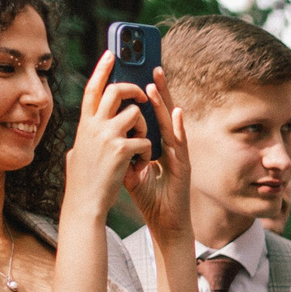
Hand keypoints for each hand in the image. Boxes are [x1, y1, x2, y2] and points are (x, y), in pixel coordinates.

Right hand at [66, 50, 153, 220]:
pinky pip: (145, 140)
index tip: (111, 54)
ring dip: (144, 129)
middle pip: (115, 91)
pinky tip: (140, 166)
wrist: (85, 202)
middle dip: (132, 89)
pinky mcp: (121, 149)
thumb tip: (88, 128)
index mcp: (84, 124)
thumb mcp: (80, 151)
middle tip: (142, 96)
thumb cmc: (83, 181)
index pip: (92, 89)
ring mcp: (107, 135)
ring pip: (135, 114)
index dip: (102, 69)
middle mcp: (93, 125)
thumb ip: (87, 136)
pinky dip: (147, 153)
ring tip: (141, 148)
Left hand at [127, 68, 193, 242]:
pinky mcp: (184, 168)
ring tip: (155, 83)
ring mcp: (178, 156)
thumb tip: (106, 141)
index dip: (146, 96)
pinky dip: (179, 128)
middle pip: (162, 114)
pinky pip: (180, 144)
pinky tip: (177, 113)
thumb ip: (122, 155)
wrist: (165, 225)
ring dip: (164, 103)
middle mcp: (170, 147)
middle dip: (157, 90)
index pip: (151, 116)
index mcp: (157, 146)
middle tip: (151, 66)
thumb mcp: (130, 173)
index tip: (138, 75)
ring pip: (171, 124)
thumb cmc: (151, 200)